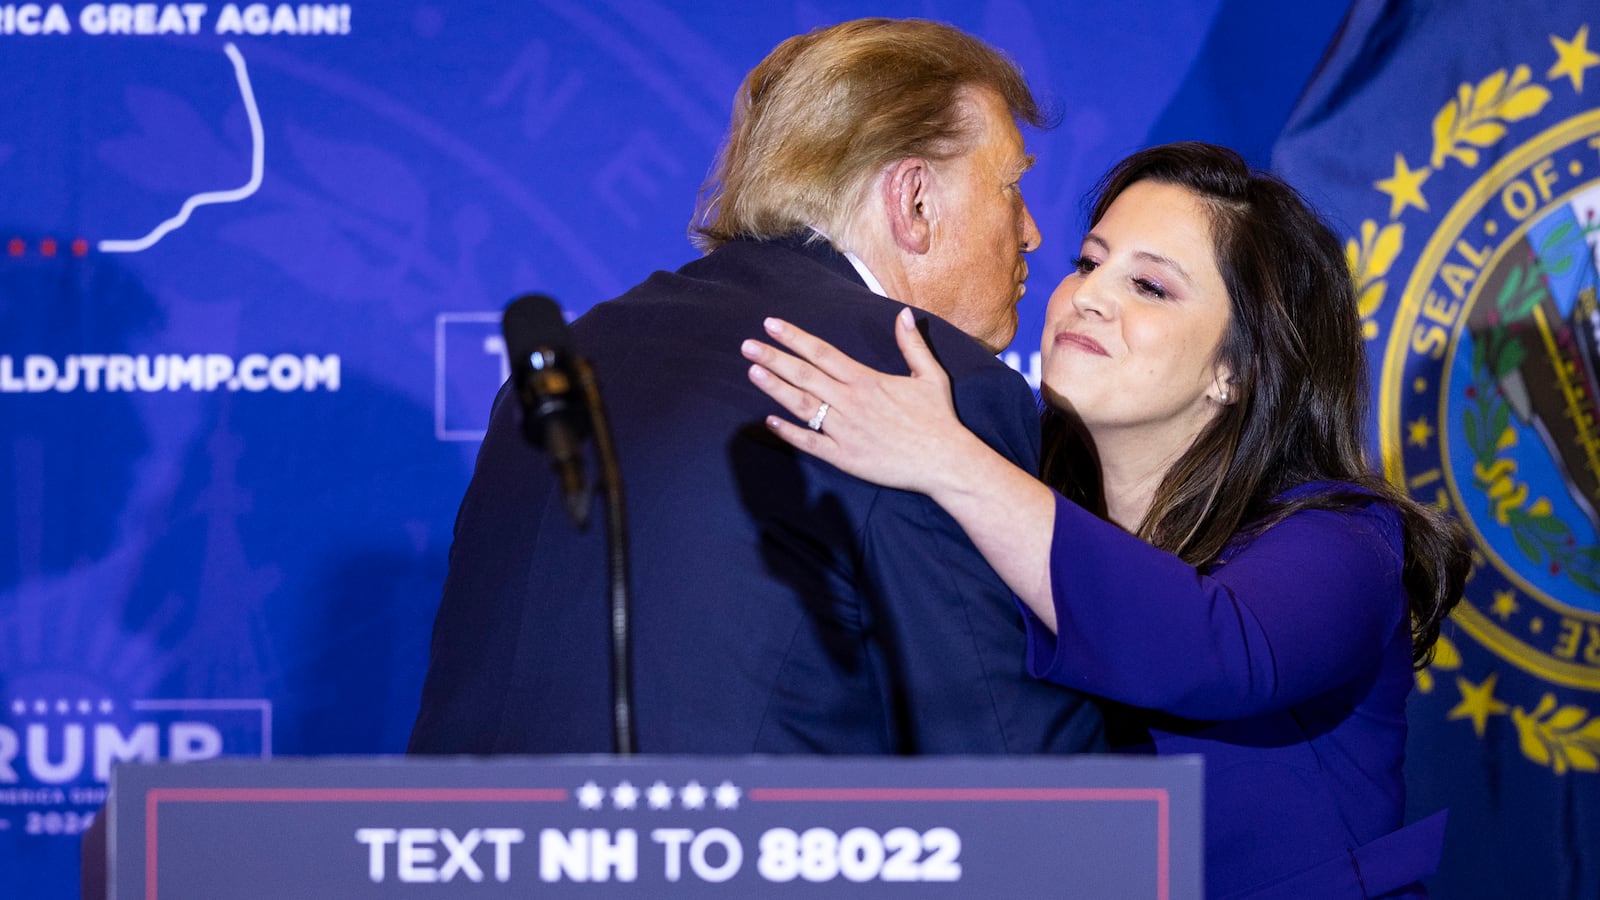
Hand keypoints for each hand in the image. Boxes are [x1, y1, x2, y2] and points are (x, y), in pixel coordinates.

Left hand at [740, 307, 981, 497]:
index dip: (794, 338)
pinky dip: (789, 432)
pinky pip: (811, 443)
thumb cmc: (938, 418)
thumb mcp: (930, 376)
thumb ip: (912, 345)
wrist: (944, 462)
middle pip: (804, 376)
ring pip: (802, 406)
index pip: (822, 353)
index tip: (771, 325)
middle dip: (774, 359)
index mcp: (867, 380)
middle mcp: (850, 402)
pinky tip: (770, 421)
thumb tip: (904, 314)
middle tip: (747, 346)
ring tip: (752, 372)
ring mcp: (844, 431)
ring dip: (775, 389)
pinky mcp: (844, 457)